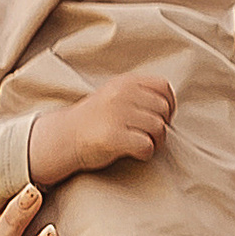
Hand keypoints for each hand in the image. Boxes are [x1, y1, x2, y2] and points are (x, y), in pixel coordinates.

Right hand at [29, 72, 174, 186]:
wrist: (65, 137)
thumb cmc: (96, 119)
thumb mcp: (116, 95)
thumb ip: (139, 94)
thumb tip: (169, 105)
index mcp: (124, 82)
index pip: (163, 86)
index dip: (169, 104)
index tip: (160, 117)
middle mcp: (120, 94)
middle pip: (163, 109)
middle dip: (162, 126)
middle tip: (150, 136)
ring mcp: (116, 114)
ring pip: (158, 128)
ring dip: (156, 141)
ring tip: (143, 144)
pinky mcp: (112, 137)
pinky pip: (146, 145)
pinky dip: (145, 153)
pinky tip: (136, 153)